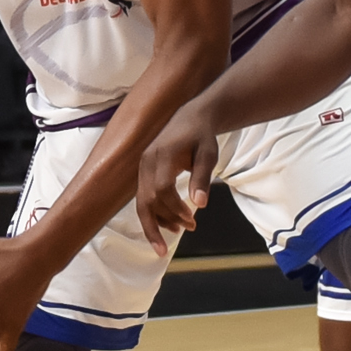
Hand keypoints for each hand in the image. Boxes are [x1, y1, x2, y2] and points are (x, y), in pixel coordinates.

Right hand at [136, 104, 219, 249]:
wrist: (190, 118)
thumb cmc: (201, 136)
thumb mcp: (208, 154)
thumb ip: (202, 177)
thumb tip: (201, 205)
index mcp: (162, 154)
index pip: (162, 188)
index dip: (174, 207)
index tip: (192, 219)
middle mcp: (146, 162)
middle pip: (146, 199)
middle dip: (162, 221)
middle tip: (187, 230)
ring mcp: (142, 167)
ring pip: (142, 202)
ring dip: (157, 221)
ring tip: (179, 231)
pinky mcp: (143, 173)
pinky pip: (144, 197)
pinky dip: (155, 213)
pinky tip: (169, 223)